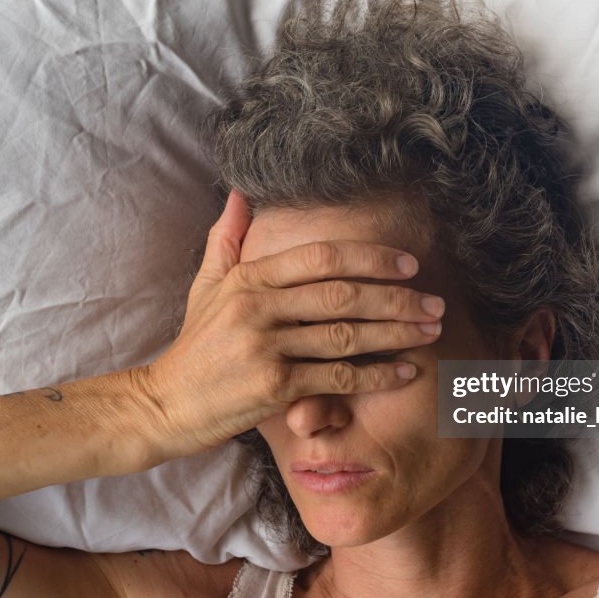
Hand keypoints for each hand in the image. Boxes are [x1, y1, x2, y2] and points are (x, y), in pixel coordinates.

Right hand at [133, 191, 444, 457]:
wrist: (163, 405)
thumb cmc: (194, 346)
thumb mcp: (206, 286)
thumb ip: (227, 239)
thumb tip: (240, 192)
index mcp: (248, 278)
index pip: (320, 257)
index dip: (370, 257)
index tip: (408, 263)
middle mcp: (257, 307)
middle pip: (342, 295)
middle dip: (396, 297)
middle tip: (435, 302)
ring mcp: (265, 347)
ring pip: (346, 336)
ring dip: (397, 333)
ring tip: (431, 332)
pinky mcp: (273, 388)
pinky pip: (338, 378)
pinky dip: (378, 375)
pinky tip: (406, 372)